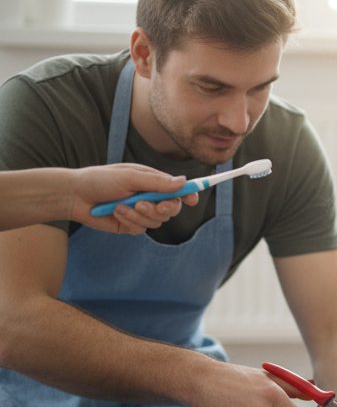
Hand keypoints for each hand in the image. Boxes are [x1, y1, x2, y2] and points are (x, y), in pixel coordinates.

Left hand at [69, 164, 199, 234]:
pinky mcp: (131, 225)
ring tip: (122, 205)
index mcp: (152, 182)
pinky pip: (142, 228)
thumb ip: (157, 183)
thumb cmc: (100, 180)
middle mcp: (150, 197)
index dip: (188, 194)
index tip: (192, 200)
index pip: (178, 189)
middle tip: (155, 206)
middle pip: (172, 208)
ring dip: (140, 214)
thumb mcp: (130, 177)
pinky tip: (116, 212)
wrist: (74, 196)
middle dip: (165, 208)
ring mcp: (141, 212)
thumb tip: (183, 182)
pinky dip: (129, 220)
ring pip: (157, 221)